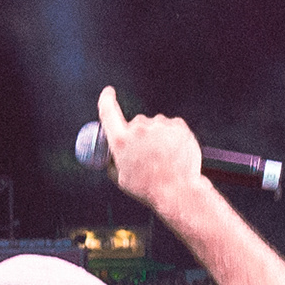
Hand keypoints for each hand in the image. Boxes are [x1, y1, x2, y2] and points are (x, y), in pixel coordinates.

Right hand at [95, 85, 206, 218]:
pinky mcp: (177, 126)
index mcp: (121, 141)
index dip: (106, 99)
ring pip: (155, 126)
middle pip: (135, 123)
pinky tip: (173, 153)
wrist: (177, 191)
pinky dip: (171, 136)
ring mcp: (159, 125)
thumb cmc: (147, 188)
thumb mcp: (121, 178)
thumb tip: (110, 152)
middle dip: (139, 135)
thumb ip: (113, 160)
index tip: (108, 92)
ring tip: (163, 159)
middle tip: (146, 154)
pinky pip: (171, 126)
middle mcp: (138, 129)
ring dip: (157, 137)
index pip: (108, 110)